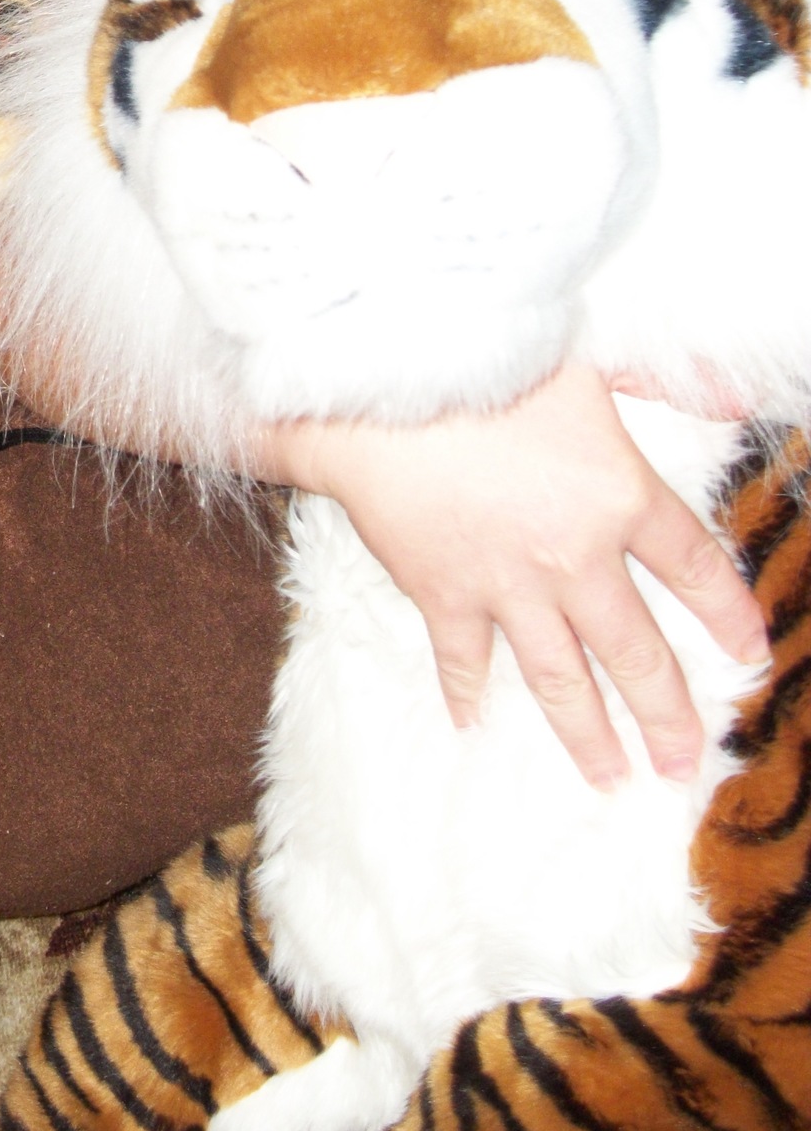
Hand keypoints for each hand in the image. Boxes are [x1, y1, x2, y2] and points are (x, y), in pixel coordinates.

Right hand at [256, 362, 768, 790]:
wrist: (381, 384)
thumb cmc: (483, 353)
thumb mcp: (591, 358)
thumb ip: (666, 381)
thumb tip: (738, 392)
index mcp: (620, 496)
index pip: (694, 569)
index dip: (728, 615)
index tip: (750, 656)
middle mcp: (575, 558)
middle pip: (637, 652)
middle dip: (667, 714)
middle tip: (683, 762)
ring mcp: (508, 585)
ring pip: (561, 678)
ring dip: (588, 735)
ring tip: (612, 777)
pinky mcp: (443, 593)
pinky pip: (463, 659)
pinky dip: (467, 693)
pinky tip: (473, 723)